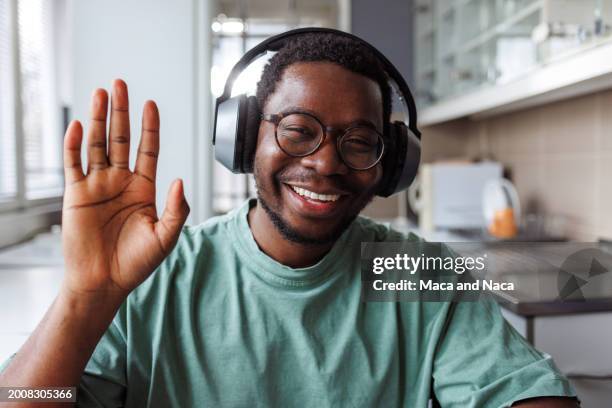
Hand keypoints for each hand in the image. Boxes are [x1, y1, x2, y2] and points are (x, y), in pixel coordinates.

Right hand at [61, 79, 189, 300]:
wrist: (104, 282)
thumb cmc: (136, 263)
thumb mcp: (166, 236)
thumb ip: (177, 209)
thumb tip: (180, 180)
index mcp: (143, 189)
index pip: (148, 149)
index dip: (149, 127)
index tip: (150, 104)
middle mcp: (120, 182)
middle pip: (121, 139)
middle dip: (121, 112)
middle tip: (121, 84)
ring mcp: (97, 186)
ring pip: (97, 145)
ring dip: (98, 119)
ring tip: (101, 93)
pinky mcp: (76, 195)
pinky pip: (74, 165)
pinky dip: (74, 145)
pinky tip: (80, 125)